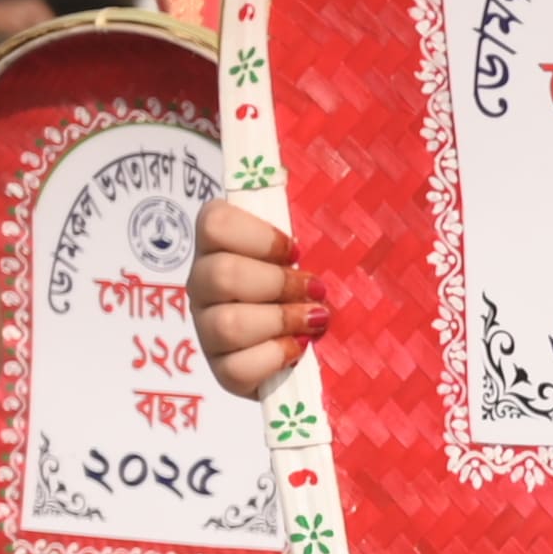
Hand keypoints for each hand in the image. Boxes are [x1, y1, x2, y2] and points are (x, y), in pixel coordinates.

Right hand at [192, 199, 320, 397]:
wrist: (323, 343)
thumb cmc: (319, 283)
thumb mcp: (322, 246)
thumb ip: (319, 222)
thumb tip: (348, 183)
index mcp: (221, 244)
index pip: (214, 222)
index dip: (259, 236)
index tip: (296, 249)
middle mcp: (204, 283)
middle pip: (221, 274)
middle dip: (278, 283)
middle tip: (315, 289)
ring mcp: (207, 328)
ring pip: (226, 323)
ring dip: (280, 321)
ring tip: (314, 320)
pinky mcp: (222, 370)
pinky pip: (236, 367)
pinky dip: (274, 358)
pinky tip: (298, 349)